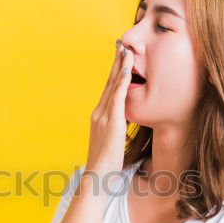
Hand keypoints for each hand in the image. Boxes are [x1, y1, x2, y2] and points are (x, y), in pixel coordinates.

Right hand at [85, 40, 133, 176]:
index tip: (120, 57)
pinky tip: (127, 69)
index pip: (108, 89)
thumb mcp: (112, 142)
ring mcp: (102, 117)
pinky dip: (121, 81)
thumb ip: (117, 130)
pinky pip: (117, 97)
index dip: (114, 72)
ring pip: (111, 86)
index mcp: (99, 117)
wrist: (97, 178)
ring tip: (124, 49)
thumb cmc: (106, 165)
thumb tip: (125, 123)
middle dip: (115, 63)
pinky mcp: (110, 122)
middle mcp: (98, 113)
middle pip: (108, 82)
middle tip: (120, 44)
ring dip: (118, 66)